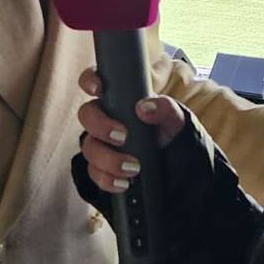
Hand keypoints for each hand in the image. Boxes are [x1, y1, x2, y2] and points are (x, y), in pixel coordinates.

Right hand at [75, 68, 187, 193]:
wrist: (177, 166)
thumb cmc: (169, 132)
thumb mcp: (174, 118)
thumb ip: (164, 108)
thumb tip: (144, 108)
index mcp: (119, 99)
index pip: (95, 81)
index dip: (90, 80)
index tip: (98, 89)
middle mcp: (105, 119)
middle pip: (86, 115)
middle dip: (100, 125)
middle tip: (122, 136)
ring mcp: (102, 144)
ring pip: (89, 147)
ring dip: (108, 158)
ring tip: (133, 167)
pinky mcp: (103, 168)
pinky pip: (95, 173)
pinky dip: (108, 179)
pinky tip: (124, 183)